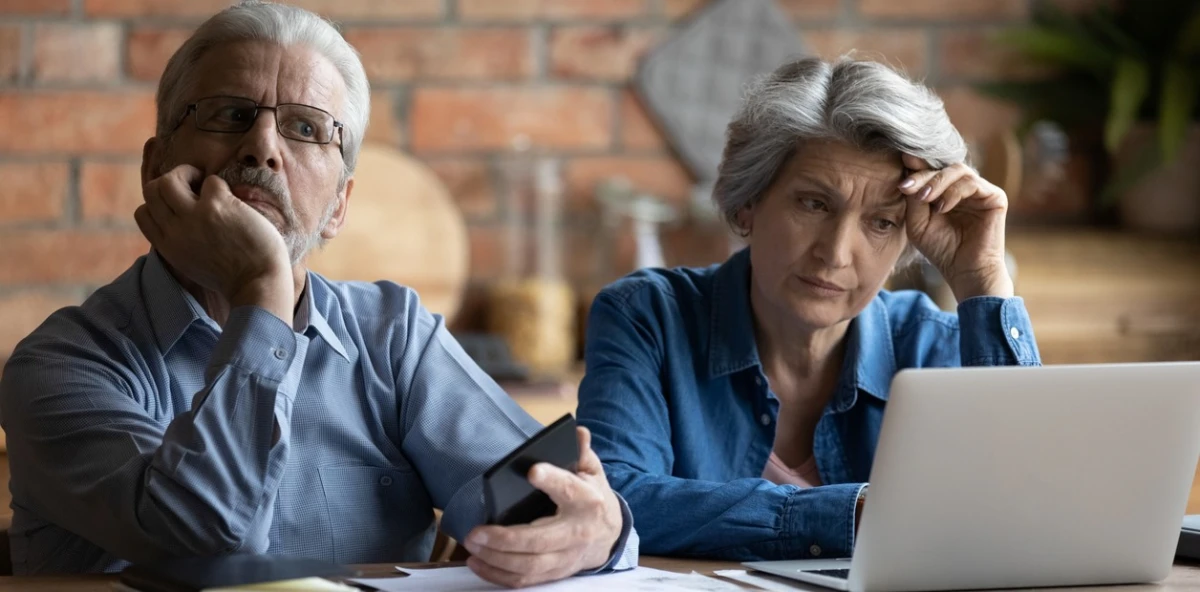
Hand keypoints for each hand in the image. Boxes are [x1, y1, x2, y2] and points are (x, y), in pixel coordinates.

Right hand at [136, 165, 293, 318]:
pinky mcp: (217, 206)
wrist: (259, 285)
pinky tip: (233, 201)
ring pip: (169, 180)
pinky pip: (211, 181)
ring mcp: (194, 217)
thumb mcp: (193, 264)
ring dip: (187, 173)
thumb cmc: (236, 276)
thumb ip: (181, 243)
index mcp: (167, 247)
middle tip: (194, 186)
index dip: (159, 202)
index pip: (142, 213)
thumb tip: (181, 220)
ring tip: (206, 183)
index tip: (180, 204)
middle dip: (171, 180)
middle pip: (152, 190)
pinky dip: (221, 186)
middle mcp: (175, 231)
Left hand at [463, 427, 622, 587]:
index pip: (569, 490)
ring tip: (472, 545)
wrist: (609, 535)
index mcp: (587, 501)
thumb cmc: (593, 498)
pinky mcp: (554, 573)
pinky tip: (477, 563)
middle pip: (540, 540)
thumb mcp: (593, 471)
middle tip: (476, 531)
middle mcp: (576, 532)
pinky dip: (498, 575)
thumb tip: (577, 432)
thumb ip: (582, 453)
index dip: (552, 480)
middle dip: (505, 539)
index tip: (532, 471)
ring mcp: (565, 557)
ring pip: (529, 566)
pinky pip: (524, 580)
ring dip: (496, 559)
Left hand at [898, 155, 1013, 299]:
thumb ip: (913, 200)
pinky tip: (942, 208)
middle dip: (922, 174)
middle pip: (942, 166)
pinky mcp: (995, 197)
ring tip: (925, 198)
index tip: (901, 164)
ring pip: (958, 170)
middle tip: (906, 186)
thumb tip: (909, 174)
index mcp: (946, 191)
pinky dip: (954, 192)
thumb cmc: (941, 250)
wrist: (965, 271)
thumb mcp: (918, 224)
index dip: (916, 165)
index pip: (931, 170)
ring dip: (937, 182)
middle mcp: (964, 188)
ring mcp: (981, 191)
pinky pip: (972, 183)